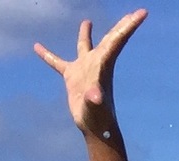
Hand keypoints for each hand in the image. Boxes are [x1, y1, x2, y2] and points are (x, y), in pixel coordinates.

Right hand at [35, 11, 144, 137]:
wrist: (94, 129)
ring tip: (87, 21)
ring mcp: (84, 70)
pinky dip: (48, 55)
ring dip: (86, 34)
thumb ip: (95, 99)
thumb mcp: (96, 108)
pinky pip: (57, 62)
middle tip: (134, 14)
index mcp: (104, 64)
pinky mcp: (72, 78)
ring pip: (84, 47)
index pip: (118, 39)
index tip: (142, 12)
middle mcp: (96, 63)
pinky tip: (36, 46)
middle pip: (110, 39)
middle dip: (121, 26)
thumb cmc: (98, 119)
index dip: (128, 25)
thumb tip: (94, 95)